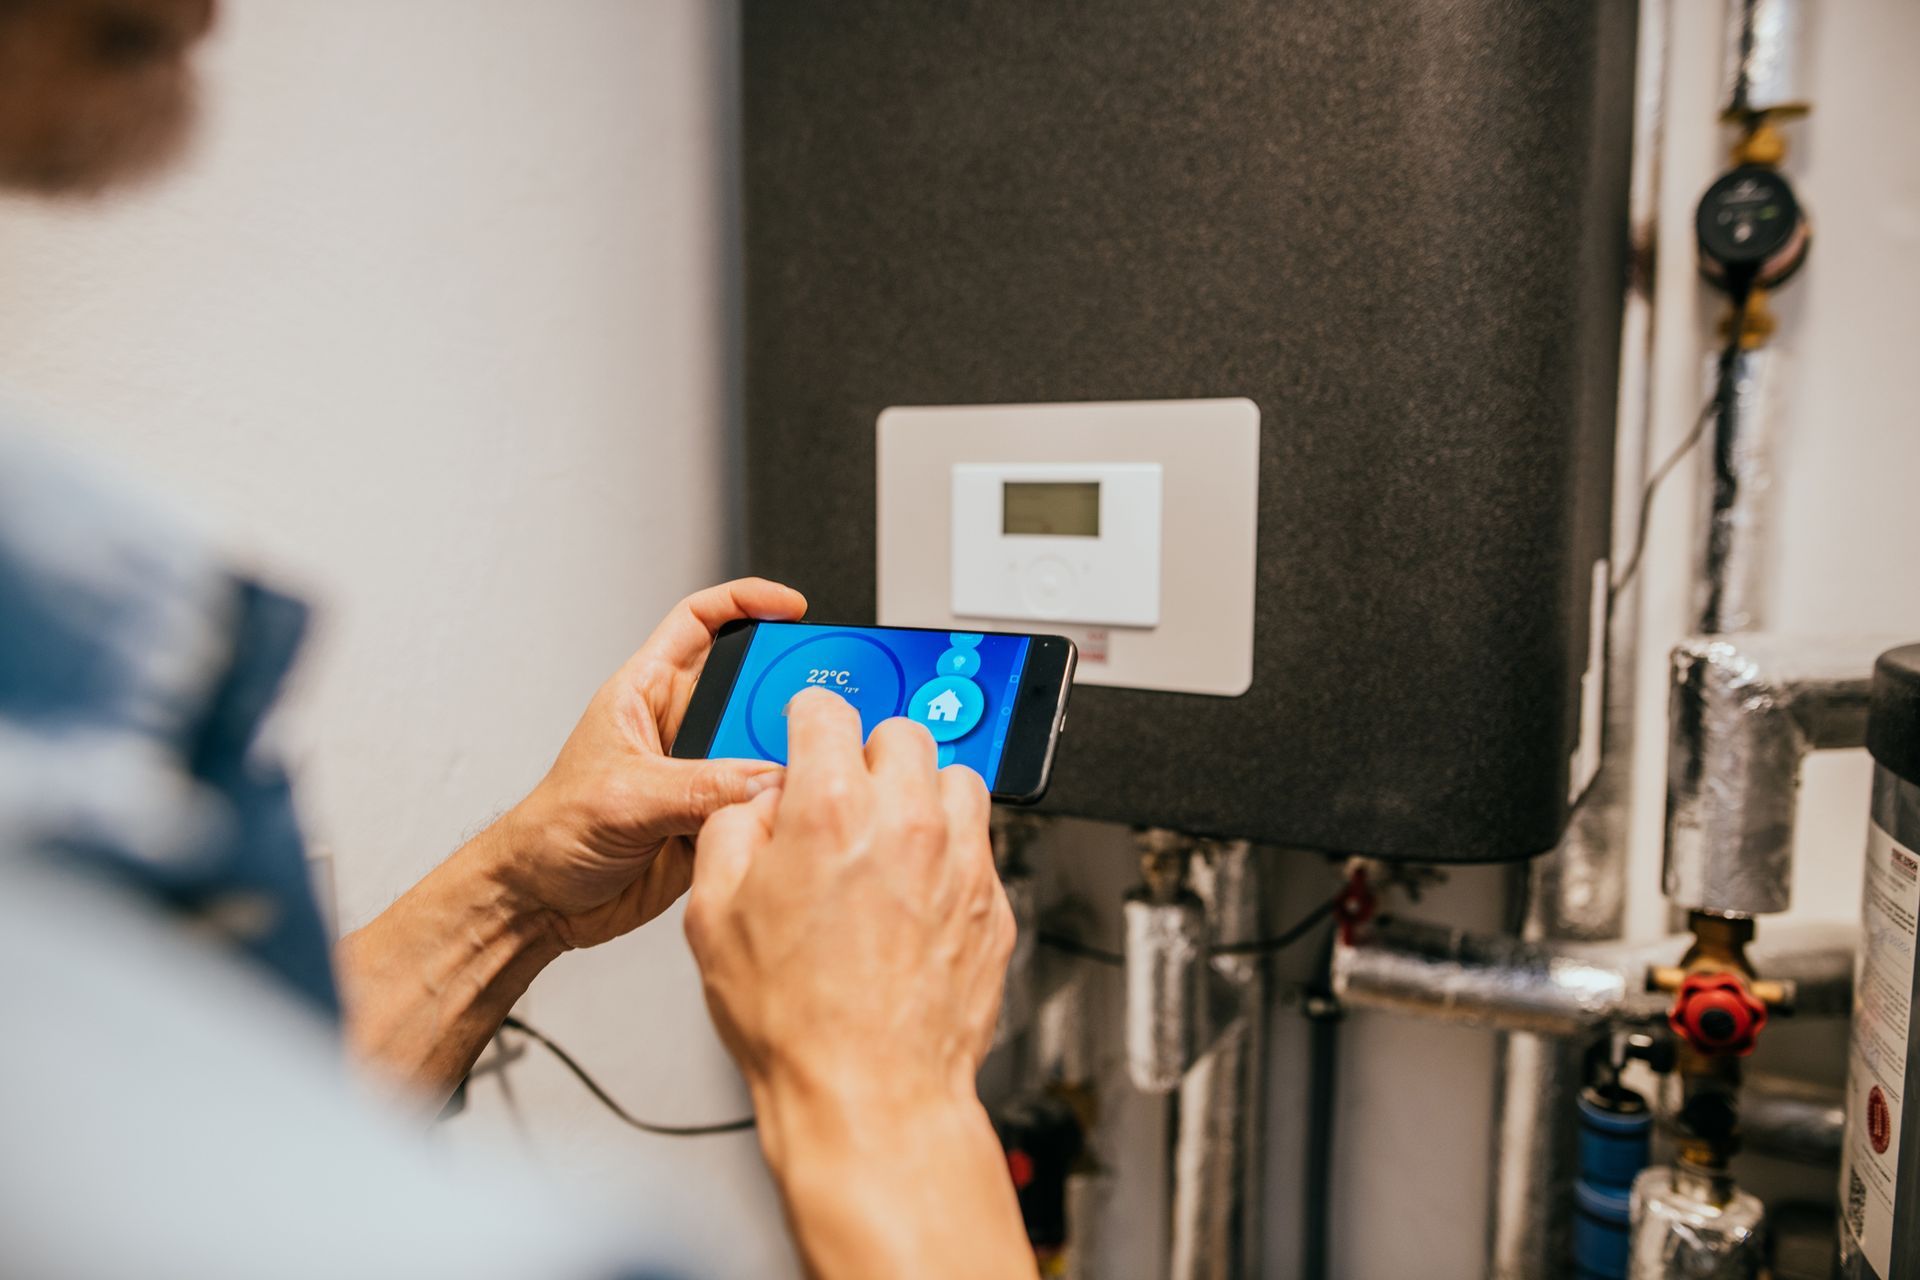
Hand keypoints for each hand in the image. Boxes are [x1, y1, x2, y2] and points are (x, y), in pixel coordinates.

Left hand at [499, 578, 806, 949]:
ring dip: (786, 758)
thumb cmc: (552, 831)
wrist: (544, 900)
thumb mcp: (624, 798)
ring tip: (804, 769)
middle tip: (820, 706)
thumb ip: (697, 788)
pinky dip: (781, 807)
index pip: (699, 622)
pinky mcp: (715, 817)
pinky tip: (786, 814)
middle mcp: (679, 727)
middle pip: (750, 688)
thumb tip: (763, 778)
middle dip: (788, 691)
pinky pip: (764, 802)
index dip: (746, 602)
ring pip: (764, 748)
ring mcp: (702, 773)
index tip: (793, 608)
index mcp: (647, 692)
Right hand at [684, 690, 1030, 1279]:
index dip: (806, 717)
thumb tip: (756, 806)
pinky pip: (981, 844)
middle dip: (868, 753)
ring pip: (958, 778)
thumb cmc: (796, 1021)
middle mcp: (907, 823)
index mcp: (831, 809)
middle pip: (903, 732)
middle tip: (846, 792)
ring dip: (923, 792)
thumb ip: (732, 831)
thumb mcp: (712, 914)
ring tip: (891, 834)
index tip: (806, 729)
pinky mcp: (994, 903)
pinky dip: (951, 850)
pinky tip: (917, 889)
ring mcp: (961, 862)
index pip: (826, 710)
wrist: (871, 1095)